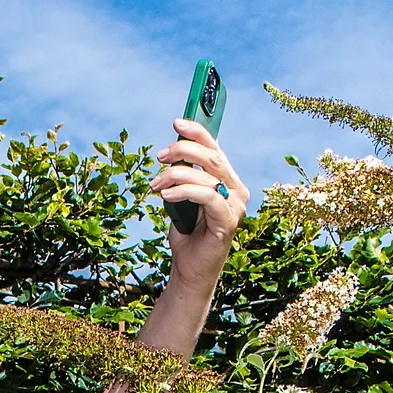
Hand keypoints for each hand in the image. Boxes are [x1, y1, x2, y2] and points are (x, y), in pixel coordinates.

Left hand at [154, 117, 249, 254]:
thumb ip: (184, 175)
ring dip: (175, 175)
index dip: (197, 132)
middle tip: (160, 156)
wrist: (189, 269)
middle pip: (212, 157)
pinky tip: (166, 195)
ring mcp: (236, 206)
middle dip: (183, 151)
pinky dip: (183, 192)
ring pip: (206, 176)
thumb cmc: (187, 233)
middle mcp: (237, 190)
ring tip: (155, 185)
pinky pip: (207, 196)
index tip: (177, 123)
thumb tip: (171, 152)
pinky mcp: (229, 220)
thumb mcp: (181, 197)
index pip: (215, 148)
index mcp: (227, 180)